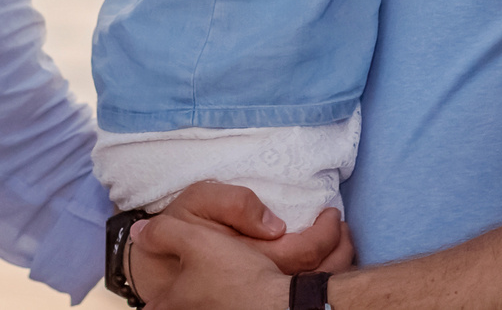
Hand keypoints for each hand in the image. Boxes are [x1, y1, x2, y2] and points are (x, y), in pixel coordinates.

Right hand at [128, 183, 350, 304]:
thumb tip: (274, 223)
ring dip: (334, 267)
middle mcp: (261, 283)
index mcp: (252, 258)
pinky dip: (318, 278)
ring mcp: (260, 295)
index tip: (332, 214)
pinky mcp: (258, 298)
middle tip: (345, 228)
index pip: (305, 252)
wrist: (156, 267)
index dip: (326, 235)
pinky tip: (321, 263)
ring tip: (340, 243)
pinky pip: (300, 292)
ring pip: (312, 289)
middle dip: (341, 253)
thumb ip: (233, 203)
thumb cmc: (178, 230)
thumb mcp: (197, 203)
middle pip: (318, 277)